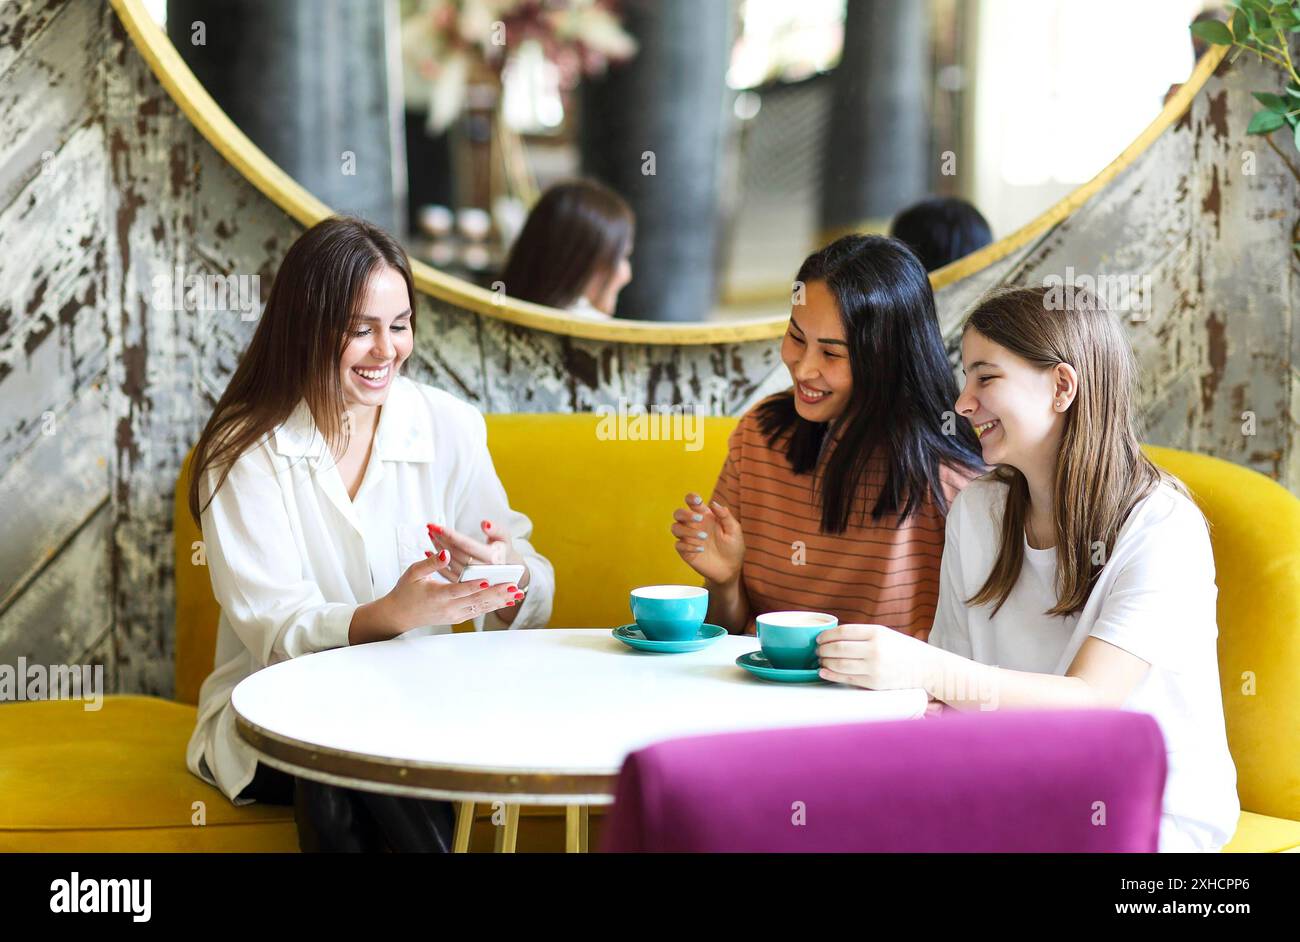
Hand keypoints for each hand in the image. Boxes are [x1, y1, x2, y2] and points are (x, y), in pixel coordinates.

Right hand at [382, 549, 521, 629]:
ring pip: (481, 608)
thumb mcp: (414, 573)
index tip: (489, 580)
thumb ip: (431, 563)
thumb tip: (445, 554)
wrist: (400, 615)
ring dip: (500, 601)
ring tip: (517, 594)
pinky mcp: (457, 618)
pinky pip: (478, 611)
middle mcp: (448, 608)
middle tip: (514, 587)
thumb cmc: (406, 590)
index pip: (459, 590)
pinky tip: (506, 601)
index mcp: (437, 595)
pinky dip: (493, 606)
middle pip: (476, 601)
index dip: (474, 585)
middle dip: (497, 594)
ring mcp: (454, 615)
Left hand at [428, 519, 529, 589]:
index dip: (451, 535)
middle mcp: (482, 571)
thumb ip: (495, 529)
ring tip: (431, 535)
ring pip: (450, 563)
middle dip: (442, 539)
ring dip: (438, 548)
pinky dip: (436, 563)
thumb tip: (485, 524)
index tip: (437, 526)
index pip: (467, 545)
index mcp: (492, 558)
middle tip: (430, 527)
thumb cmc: (502, 550)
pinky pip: (446, 574)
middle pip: (456, 553)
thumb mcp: (504, 537)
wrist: (506, 572)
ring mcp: (472, 580)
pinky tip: (428, 552)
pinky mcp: (464, 585)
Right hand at [671, 492, 744, 584]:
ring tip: (704, 537)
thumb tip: (714, 503)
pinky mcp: (686, 551)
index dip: (691, 498)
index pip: (692, 502)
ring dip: (687, 530)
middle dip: (685, 514)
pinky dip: (688, 546)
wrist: (731, 570)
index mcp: (705, 516)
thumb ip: (725, 515)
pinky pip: (678, 545)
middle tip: (699, 519)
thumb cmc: (733, 548)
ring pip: (675, 528)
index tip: (698, 501)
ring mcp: (689, 538)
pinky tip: (701, 549)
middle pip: (678, 513)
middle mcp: (694, 525)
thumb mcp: (734, 530)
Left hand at [815, 623, 938, 689]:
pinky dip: (832, 675)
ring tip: (821, 660)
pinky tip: (824, 671)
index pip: (843, 631)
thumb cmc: (902, 649)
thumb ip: (861, 634)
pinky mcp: (874, 683)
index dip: (827, 635)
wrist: (925, 667)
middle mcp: (875, 649)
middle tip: (817, 650)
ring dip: (825, 662)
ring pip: (839, 664)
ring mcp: (875, 668)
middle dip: (822, 649)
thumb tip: (832, 637)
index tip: (819, 638)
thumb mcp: (884, 633)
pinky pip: (847, 679)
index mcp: (877, 632)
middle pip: (838, 648)